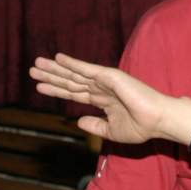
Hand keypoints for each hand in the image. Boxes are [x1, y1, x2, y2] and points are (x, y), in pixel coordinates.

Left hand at [30, 53, 170, 143]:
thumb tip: (78, 122)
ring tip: (37, 64)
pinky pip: (87, 69)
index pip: (74, 93)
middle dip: (52, 76)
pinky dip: (72, 63)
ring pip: (75, 74)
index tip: (40, 87)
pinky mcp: (110, 76)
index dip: (57, 89)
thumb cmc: (141, 127)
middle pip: (70, 81)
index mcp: (102, 100)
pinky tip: (58, 58)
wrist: (158, 121)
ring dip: (55, 68)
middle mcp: (101, 88)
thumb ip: (95, 126)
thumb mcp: (112, 131)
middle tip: (33, 70)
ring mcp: (105, 81)